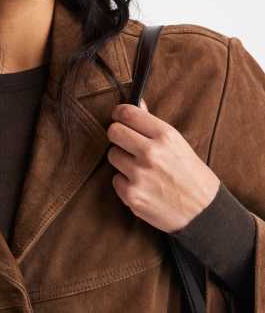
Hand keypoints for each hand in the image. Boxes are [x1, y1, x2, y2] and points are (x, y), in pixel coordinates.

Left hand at [106, 98, 220, 232]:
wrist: (205, 214)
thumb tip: (137, 104)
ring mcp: (140, 174)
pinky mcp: (132, 195)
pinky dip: (126, 183)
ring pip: (112, 155)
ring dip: (122, 160)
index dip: (119, 114)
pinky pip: (116, 179)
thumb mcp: (179, 144)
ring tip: (140, 168)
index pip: (127, 113)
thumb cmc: (193, 176)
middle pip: (114, 131)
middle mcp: (151, 153)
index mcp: (165, 135)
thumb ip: (153, 125)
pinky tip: (143, 186)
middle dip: (118, 135)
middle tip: (126, 143)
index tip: (118, 117)